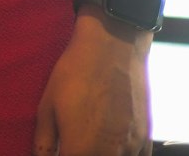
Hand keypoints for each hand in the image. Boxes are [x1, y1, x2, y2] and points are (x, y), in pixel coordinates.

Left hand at [32, 12, 151, 155]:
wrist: (112, 43)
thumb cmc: (75, 71)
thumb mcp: (47, 105)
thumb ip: (43, 142)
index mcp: (81, 150)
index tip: (60, 150)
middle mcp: (109, 154)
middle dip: (82, 155)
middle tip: (74, 144)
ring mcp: (131, 147)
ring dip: (103, 155)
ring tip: (91, 142)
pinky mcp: (145, 137)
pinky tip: (113, 146)